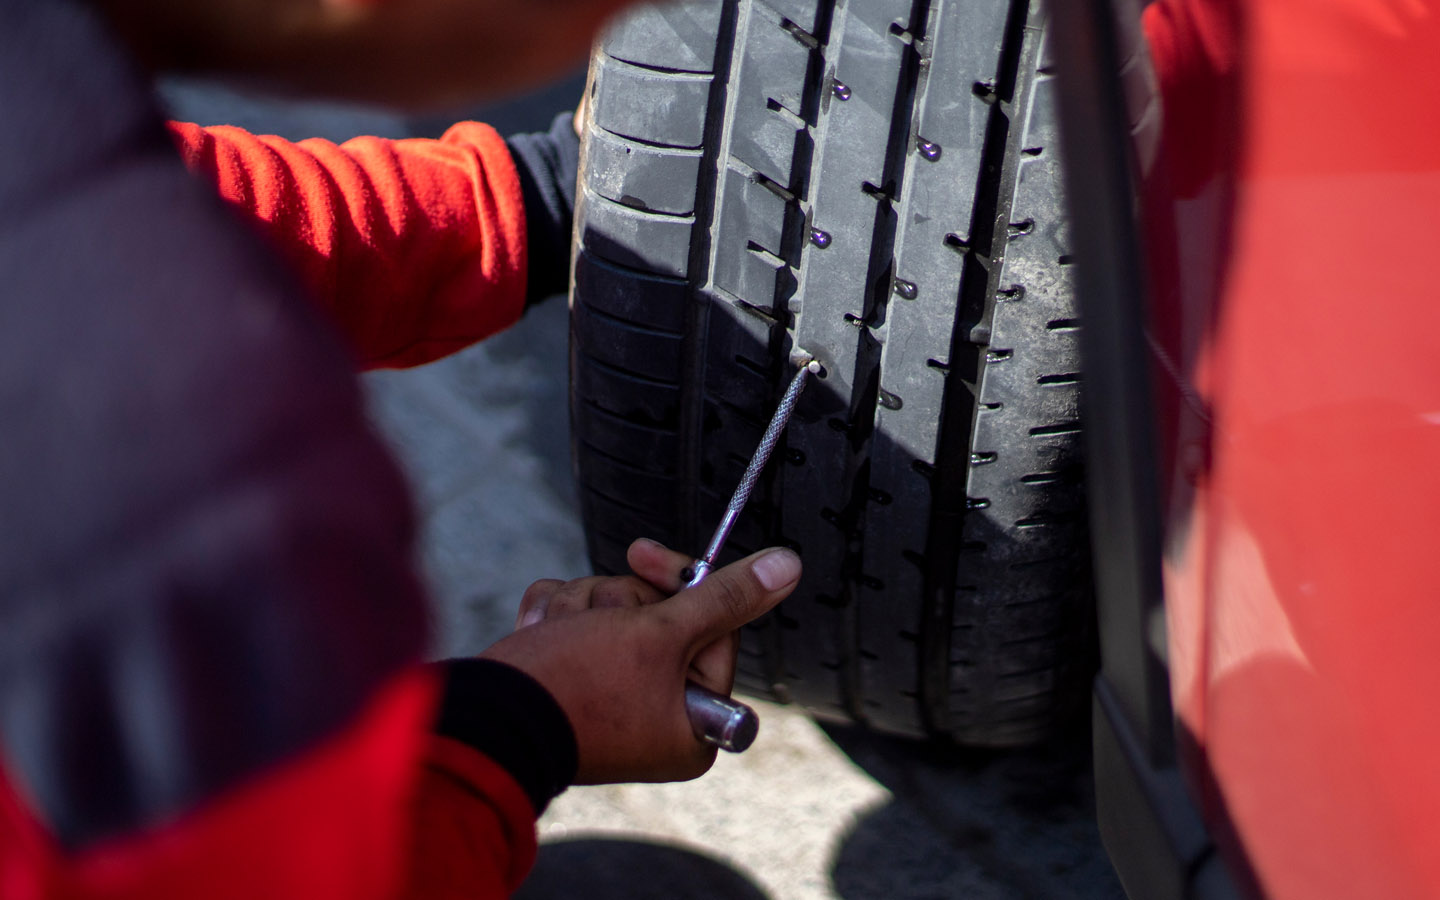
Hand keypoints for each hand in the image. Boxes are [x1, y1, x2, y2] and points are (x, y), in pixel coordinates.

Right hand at [483, 542, 800, 783]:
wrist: (482, 718)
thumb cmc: (575, 687)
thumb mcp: (660, 634)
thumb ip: (725, 597)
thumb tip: (787, 567)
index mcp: (694, 722)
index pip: (713, 624)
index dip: (679, 585)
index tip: (643, 556)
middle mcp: (658, 716)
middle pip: (664, 615)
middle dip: (619, 602)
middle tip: (595, 619)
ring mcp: (613, 699)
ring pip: (616, 611)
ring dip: (582, 607)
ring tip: (558, 634)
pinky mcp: (572, 681)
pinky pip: (578, 622)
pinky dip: (556, 619)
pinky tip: (539, 635)